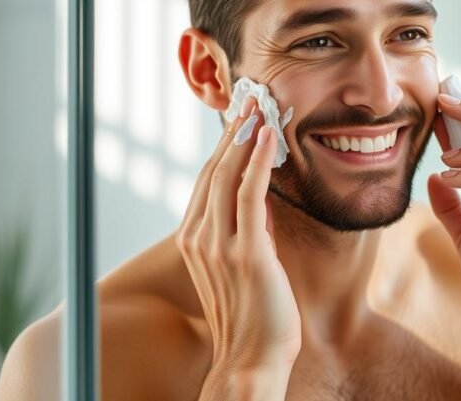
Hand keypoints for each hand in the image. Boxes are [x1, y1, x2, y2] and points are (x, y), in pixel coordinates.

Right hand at [176, 98, 300, 371]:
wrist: (251, 360)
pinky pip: (249, 194)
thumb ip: (249, 231)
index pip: (206, 181)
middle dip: (232, 132)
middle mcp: (198, 239)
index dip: (224, 146)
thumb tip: (263, 199)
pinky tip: (267, 137)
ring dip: (244, 136)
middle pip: (212, 170)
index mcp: (193, 240)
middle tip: (252, 100)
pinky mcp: (245, 253)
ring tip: (261, 107)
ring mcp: (218, 246)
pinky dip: (257, 161)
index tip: (242, 118)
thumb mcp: (246, 265)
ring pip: (226, 175)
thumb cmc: (254, 317)